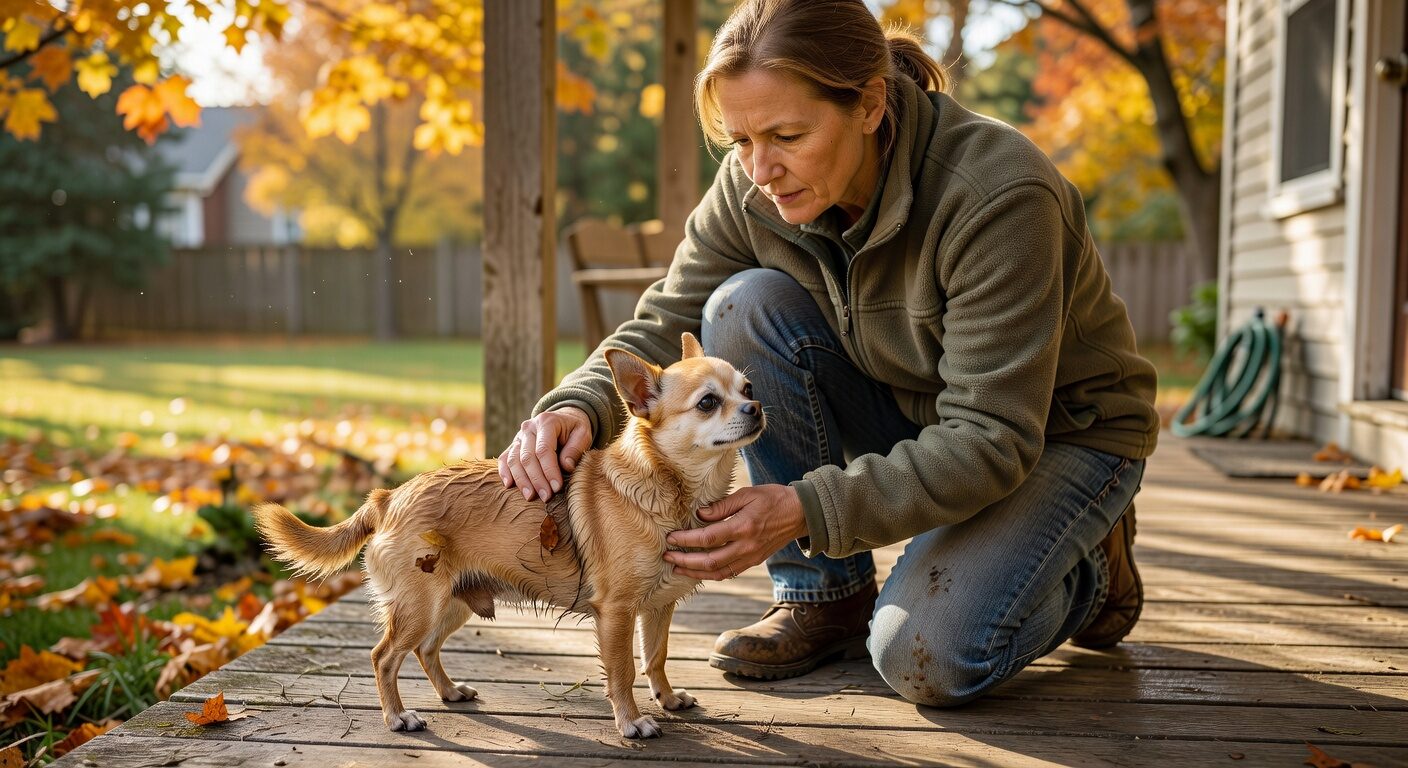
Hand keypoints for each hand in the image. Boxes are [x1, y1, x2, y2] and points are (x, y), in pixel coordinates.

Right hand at [498, 407, 592, 500]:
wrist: (563, 421)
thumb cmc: (574, 430)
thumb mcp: (583, 434)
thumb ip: (575, 449)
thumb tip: (566, 466)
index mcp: (546, 422)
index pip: (544, 449)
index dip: (549, 470)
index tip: (557, 487)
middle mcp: (529, 428)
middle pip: (527, 457)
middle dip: (537, 479)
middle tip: (546, 497)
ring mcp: (518, 436)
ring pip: (514, 460)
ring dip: (522, 480)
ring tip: (530, 497)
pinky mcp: (513, 445)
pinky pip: (505, 459)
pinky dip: (505, 472)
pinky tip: (509, 485)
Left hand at [662, 484, 807, 580]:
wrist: (800, 513)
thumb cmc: (773, 498)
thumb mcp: (747, 494)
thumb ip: (722, 506)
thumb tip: (699, 515)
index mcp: (744, 527)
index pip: (709, 538)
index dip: (687, 540)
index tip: (671, 538)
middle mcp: (746, 546)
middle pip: (710, 561)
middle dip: (685, 560)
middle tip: (667, 556)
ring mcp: (751, 557)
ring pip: (718, 572)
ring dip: (695, 572)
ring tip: (677, 568)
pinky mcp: (754, 561)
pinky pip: (729, 573)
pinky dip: (711, 574)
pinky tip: (698, 571)